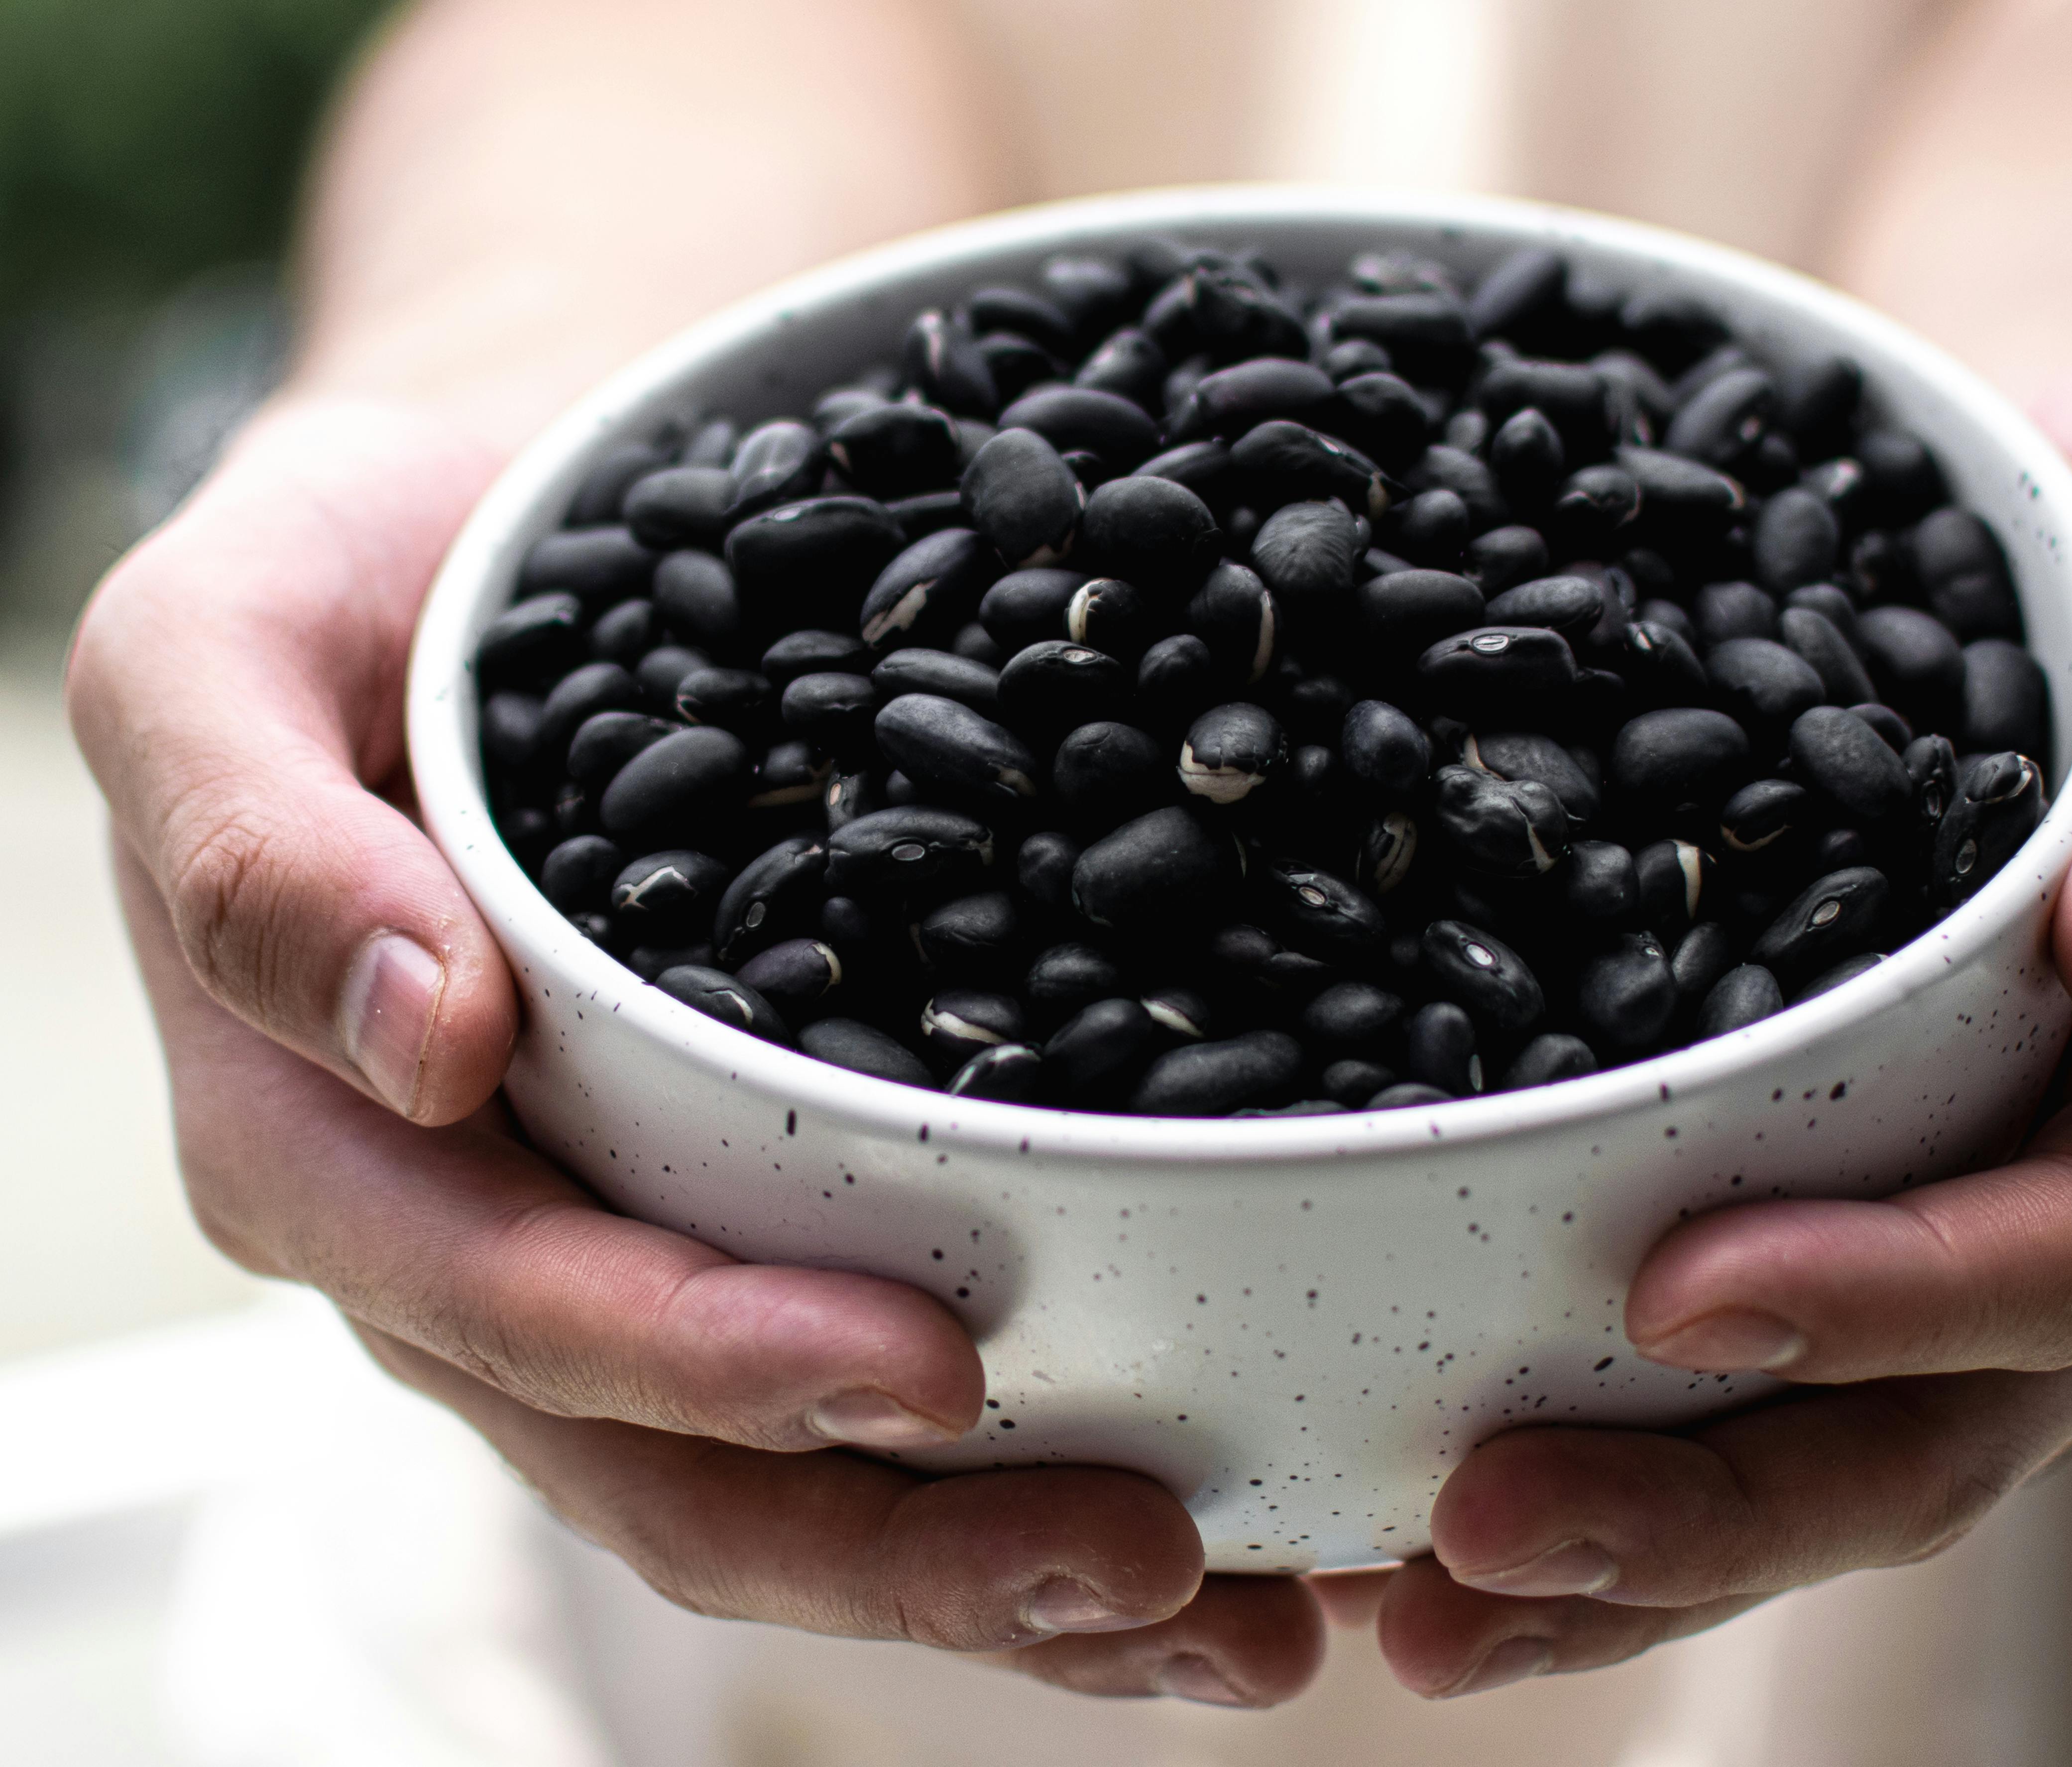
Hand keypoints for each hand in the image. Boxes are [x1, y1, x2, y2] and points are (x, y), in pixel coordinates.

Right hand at [74, 401, 1324, 1705]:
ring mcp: (629, 1266)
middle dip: (917, 1546)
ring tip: (1238, 1617)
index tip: (938, 1374)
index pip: (531, 1310)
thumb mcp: (217, 657)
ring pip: (808, 1486)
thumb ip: (255, 842)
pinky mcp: (755, 1227)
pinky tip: (1225, 1515)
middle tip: (1155, 1564)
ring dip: (1013, 1573)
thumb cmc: (337, 595)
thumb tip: (418, 1029)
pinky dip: (1041, 1471)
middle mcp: (492, 1256)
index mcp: (345, 1157)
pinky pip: (880, 1398)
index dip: (720, 1364)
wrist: (466, 561)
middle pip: (692, 1473)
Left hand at [1368, 333, 2071, 1694]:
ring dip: (1628, 1535)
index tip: (1679, 1298)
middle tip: (1472, 1540)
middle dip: (1711, 1505)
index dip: (1900, 1296)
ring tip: (1414, 1592)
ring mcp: (1974, 1202)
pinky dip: (1598, 1423)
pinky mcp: (1849, 1164)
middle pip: (1931, 1421)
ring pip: (1819, 1432)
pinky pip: (1739, 1339)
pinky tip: (1416, 1469)